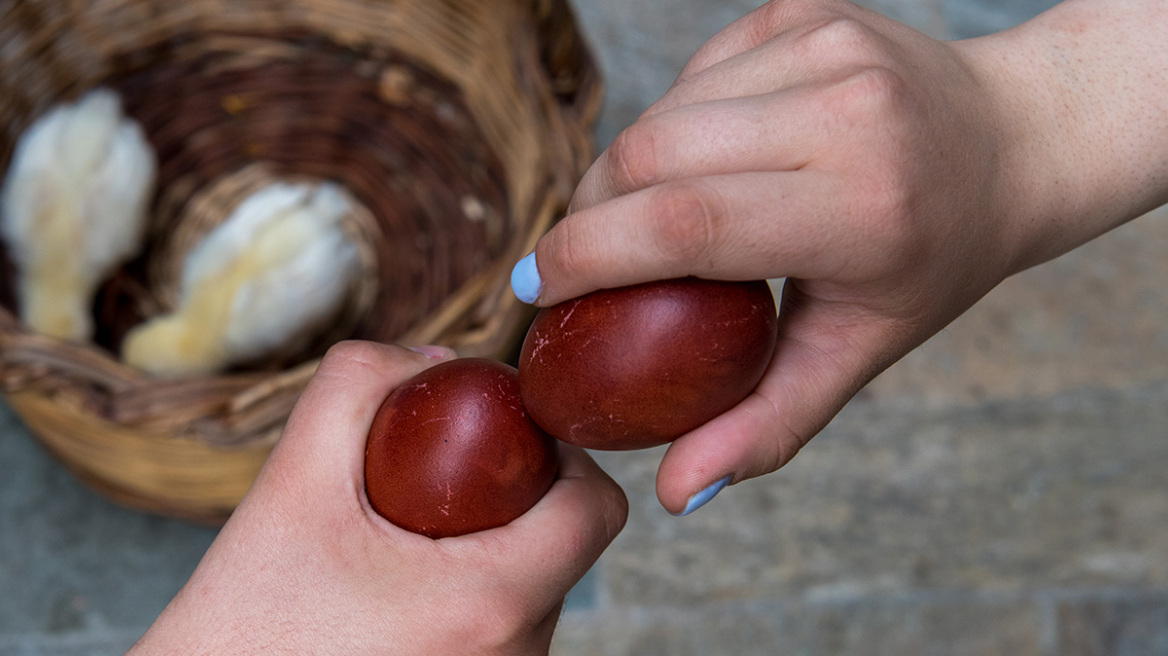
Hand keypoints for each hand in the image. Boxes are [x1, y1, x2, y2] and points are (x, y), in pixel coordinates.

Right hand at [128, 342, 627, 654]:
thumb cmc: (244, 629)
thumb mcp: (287, 488)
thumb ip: (357, 388)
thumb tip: (434, 357)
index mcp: (493, 602)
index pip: (596, 508)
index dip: (562, 455)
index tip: (503, 438)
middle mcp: (517, 655)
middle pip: (563, 546)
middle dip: (512, 499)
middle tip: (436, 482)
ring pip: (533, 591)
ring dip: (489, 550)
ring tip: (407, 542)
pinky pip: (503, 632)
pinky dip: (469, 597)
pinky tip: (400, 594)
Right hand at [511, 0, 1167, 512]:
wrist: (1010, 139)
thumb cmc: (932, 259)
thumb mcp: (858, 350)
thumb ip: (767, 424)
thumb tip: (674, 494)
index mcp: (864, 208)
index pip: (687, 223)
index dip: (587, 254)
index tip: (538, 289)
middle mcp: (847, 112)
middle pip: (651, 154)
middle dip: (589, 213)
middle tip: (579, 261)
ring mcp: (825, 46)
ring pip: (661, 111)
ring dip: (625, 171)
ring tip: (644, 218)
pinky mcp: (802, 10)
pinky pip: (691, 77)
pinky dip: (673, 127)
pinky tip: (706, 161)